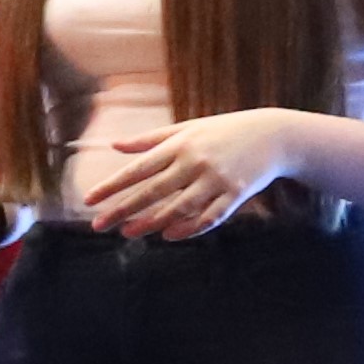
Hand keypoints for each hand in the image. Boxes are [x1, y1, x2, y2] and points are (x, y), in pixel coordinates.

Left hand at [84, 107, 306, 242]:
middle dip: (124, 209)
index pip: (139, 168)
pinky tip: (169, 235)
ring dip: (152, 223)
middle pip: (153, 191)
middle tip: (99, 225)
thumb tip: (114, 145)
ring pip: (179, 208)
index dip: (112, 185)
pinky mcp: (237, 194)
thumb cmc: (224, 130)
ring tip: (128, 233)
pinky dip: (189, 228)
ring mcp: (218, 180)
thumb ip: (150, 139)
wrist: (275, 135)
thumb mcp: (188, 128)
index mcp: (181, 145)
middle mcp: (196, 162)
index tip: (89, 200)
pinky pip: (210, 217)